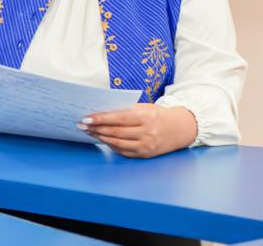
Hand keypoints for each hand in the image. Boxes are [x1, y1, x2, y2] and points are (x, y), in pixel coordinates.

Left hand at [79, 104, 196, 158]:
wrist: (180, 129)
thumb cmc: (159, 115)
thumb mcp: (146, 107)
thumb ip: (127, 109)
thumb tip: (103, 111)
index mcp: (146, 118)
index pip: (119, 118)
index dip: (101, 119)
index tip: (87, 118)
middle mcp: (147, 133)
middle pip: (116, 132)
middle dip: (96, 129)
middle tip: (82, 125)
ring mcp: (146, 146)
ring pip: (117, 143)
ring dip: (101, 137)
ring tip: (89, 132)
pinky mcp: (145, 155)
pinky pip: (123, 151)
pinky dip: (111, 145)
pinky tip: (103, 139)